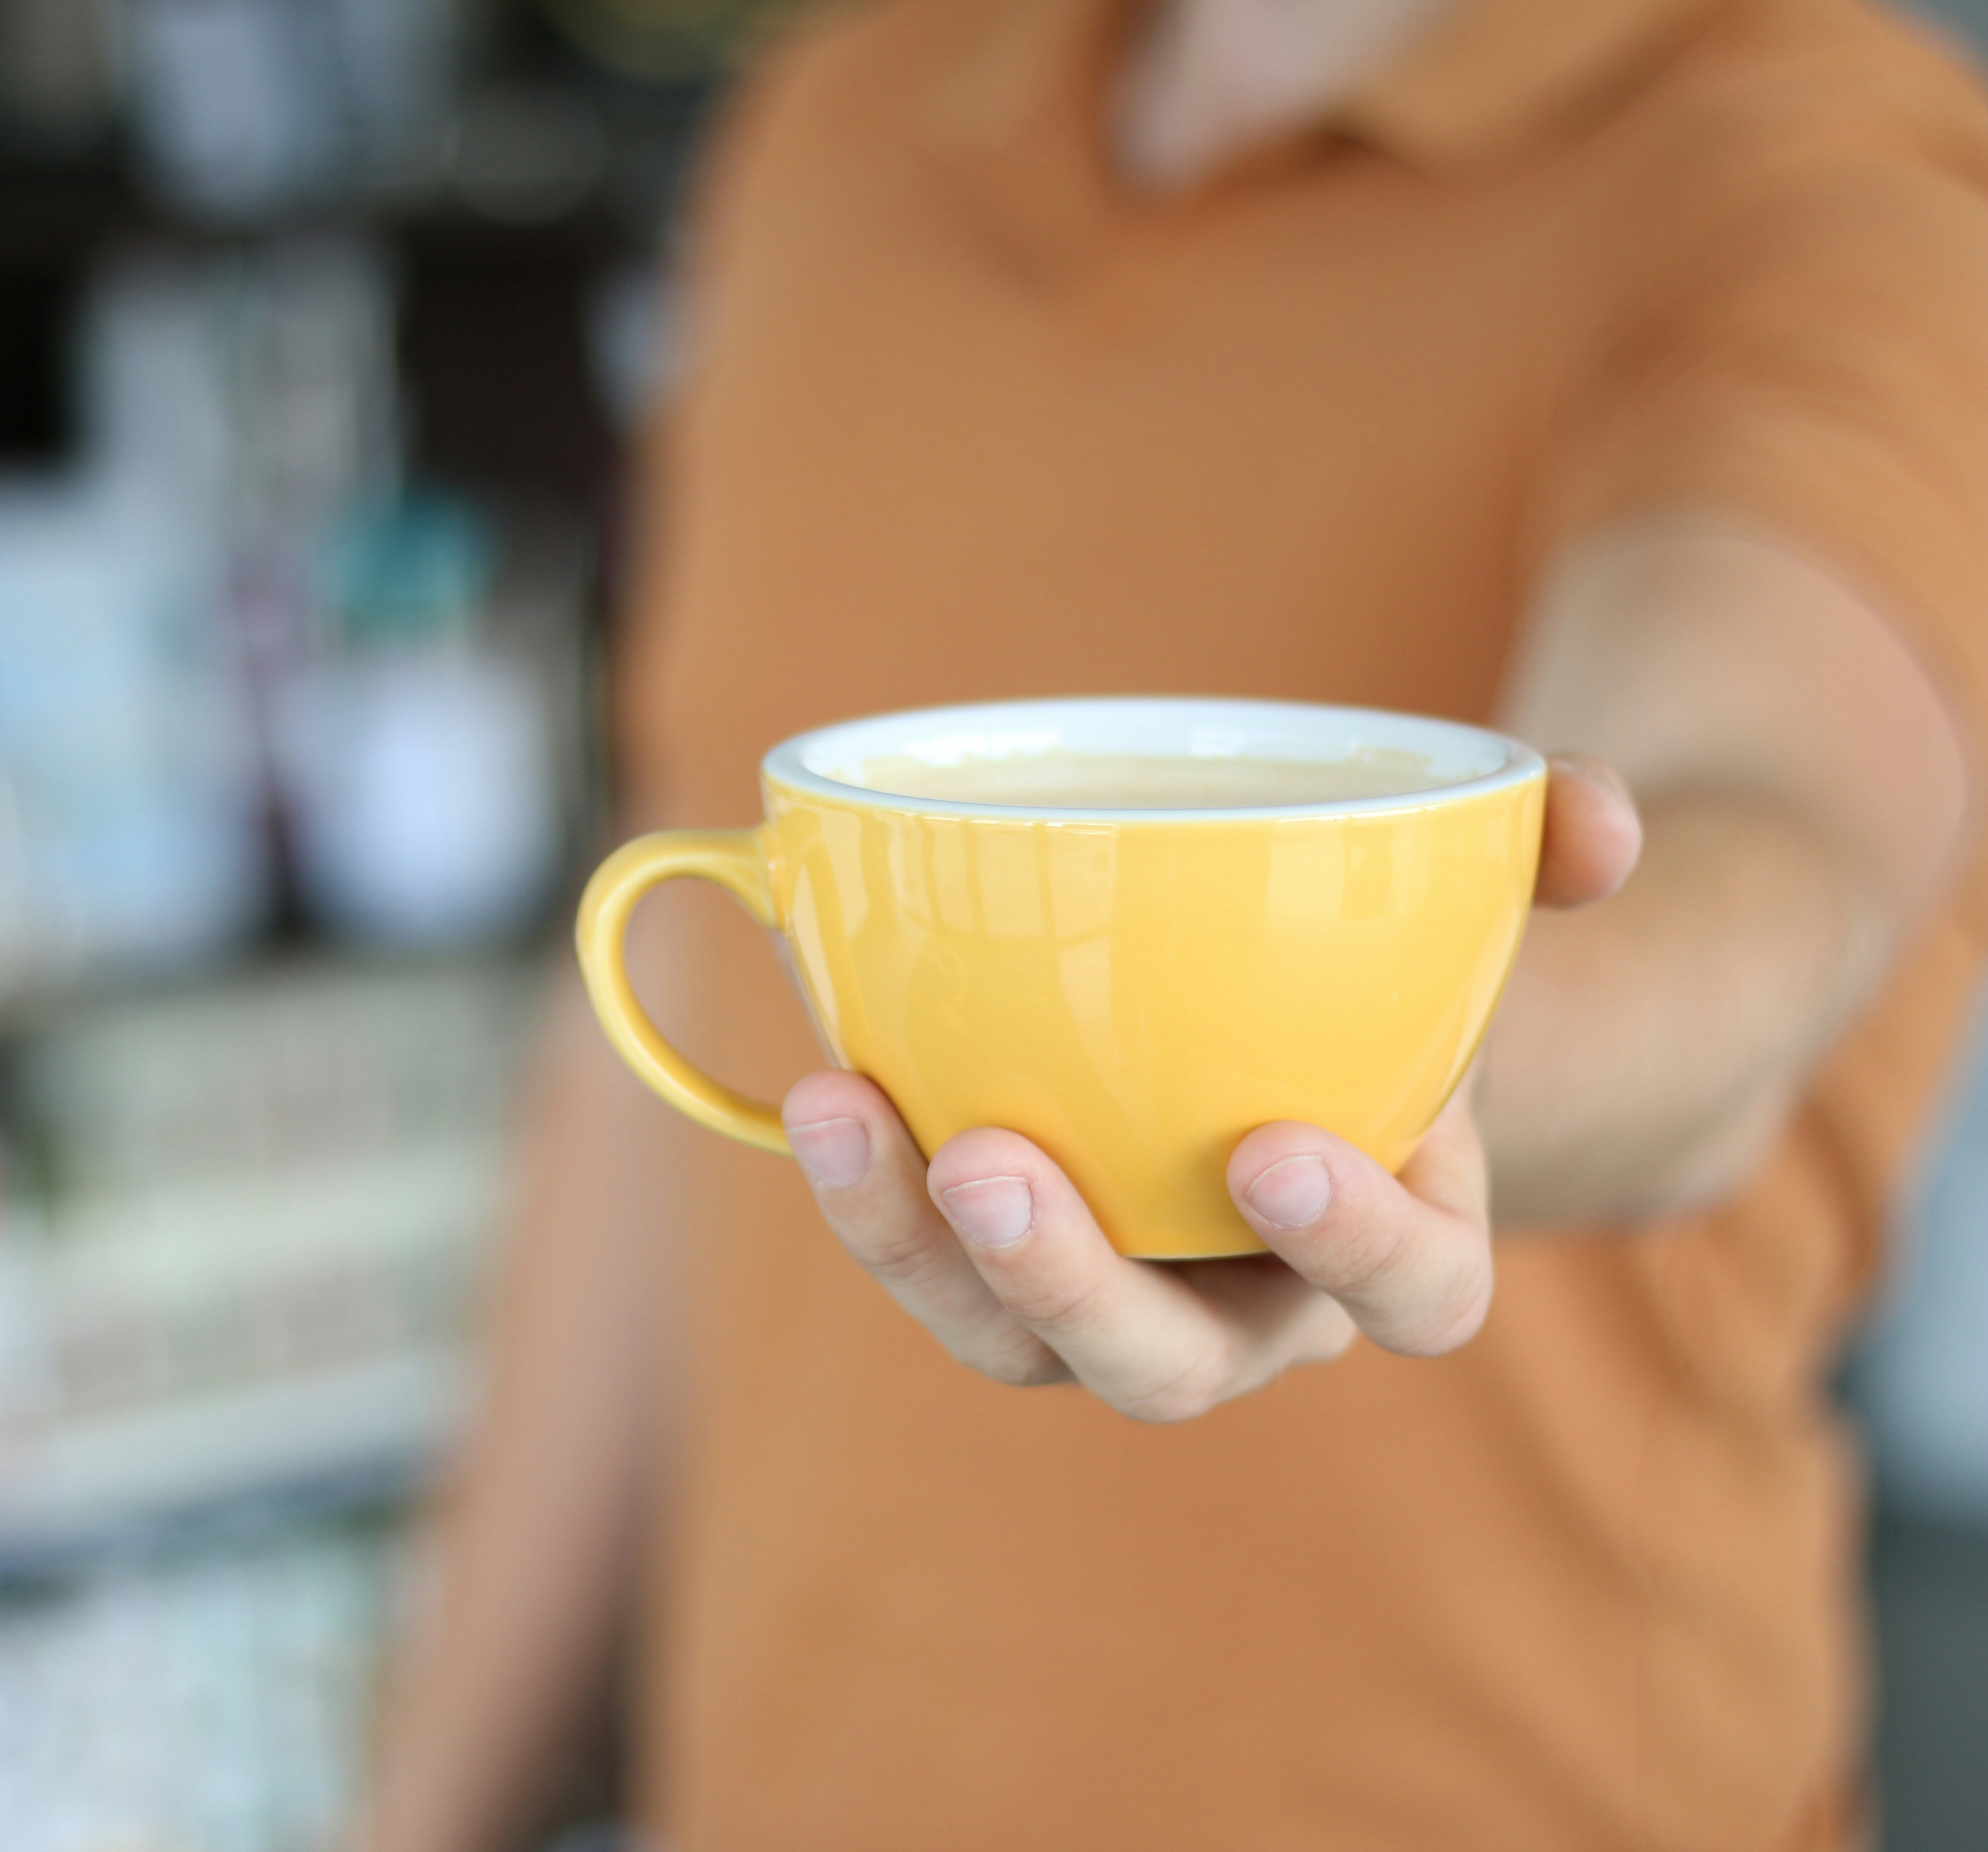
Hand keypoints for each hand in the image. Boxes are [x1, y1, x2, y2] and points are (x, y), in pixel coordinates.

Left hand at [779, 755, 1642, 1421]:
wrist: (1288, 1021)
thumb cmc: (1388, 972)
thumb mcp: (1474, 900)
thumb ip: (1552, 843)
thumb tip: (1600, 823)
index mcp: (1394, 1241)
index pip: (1414, 1295)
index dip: (1359, 1246)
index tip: (1277, 1149)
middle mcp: (1251, 1309)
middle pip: (1168, 1367)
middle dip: (1076, 1284)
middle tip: (992, 1165)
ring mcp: (1113, 1300)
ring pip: (1011, 1342)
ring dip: (917, 1248)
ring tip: (838, 1113)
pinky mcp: (999, 1263)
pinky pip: (929, 1267)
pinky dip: (867, 1191)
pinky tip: (820, 1091)